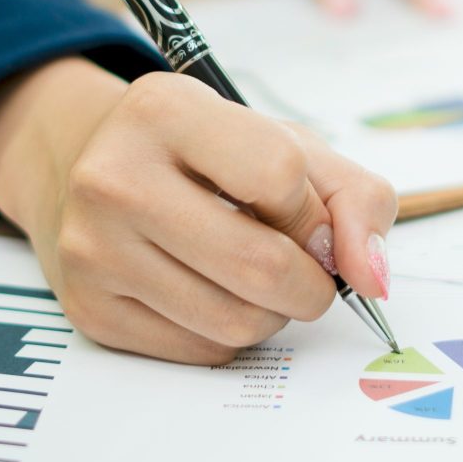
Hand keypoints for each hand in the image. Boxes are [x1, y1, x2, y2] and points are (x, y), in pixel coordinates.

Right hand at [0, 57, 397, 364]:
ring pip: (236, 321)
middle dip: (311, 283)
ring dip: (273, 312)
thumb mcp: (285, 143)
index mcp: (166, 111)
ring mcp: (93, 247)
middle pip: (262, 265)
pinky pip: (201, 351)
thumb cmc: (208, 155)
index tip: (307, 217)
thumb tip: (373, 276)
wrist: (96, 170)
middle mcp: (114, 176)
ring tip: (256, 277)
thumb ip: (355, 198)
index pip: (280, 175)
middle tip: (307, 271)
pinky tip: (214, 293)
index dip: (313, 211)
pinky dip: (230, 333)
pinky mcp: (89, 308)